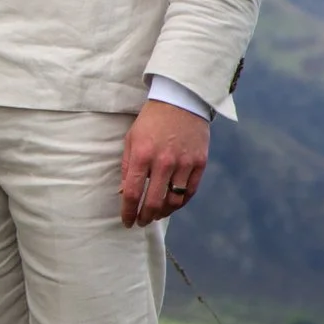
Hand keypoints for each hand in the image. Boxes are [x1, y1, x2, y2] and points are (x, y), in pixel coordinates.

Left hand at [120, 99, 208, 226]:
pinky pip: (190, 192)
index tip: (127, 221)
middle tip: (142, 222)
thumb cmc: (151, 121)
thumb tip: (124, 192)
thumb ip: (127, 166)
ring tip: (156, 215)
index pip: (132, 193)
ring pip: (174, 201)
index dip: (128, 211)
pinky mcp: (199, 163)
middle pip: (153, 202)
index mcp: (142, 155)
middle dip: (145, 217)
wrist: (180, 102)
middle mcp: (163, 162)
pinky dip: (180, 203)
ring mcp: (184, 163)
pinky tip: (172, 205)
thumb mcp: (131, 139)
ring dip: (163, 213)